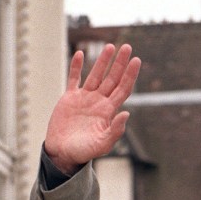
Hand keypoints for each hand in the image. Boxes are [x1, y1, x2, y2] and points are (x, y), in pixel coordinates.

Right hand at [44, 44, 141, 174]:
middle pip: (112, 78)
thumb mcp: (103, 144)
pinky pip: (74, 79)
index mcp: (108, 111)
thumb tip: (126, 113)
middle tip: (127, 47)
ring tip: (110, 46)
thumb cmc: (85, 151)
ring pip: (95, 75)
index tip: (137, 60)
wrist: (63, 153)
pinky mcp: (69, 98)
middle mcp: (99, 102)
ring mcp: (84, 98)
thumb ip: (115, 130)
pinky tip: (80, 53)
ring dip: (103, 61)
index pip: (123, 88)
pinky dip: (76, 66)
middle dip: (120, 63)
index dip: (130, 75)